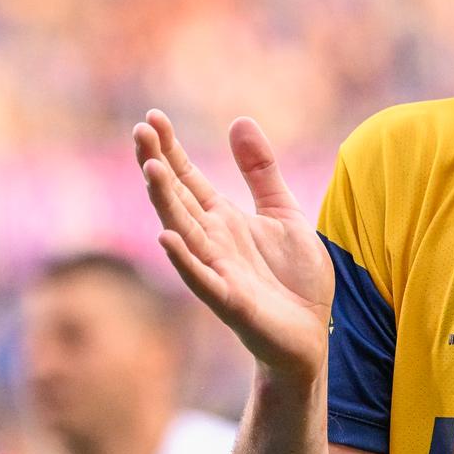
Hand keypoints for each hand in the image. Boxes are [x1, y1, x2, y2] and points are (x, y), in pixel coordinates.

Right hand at [134, 110, 332, 380]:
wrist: (312, 334)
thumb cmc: (293, 278)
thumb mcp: (283, 212)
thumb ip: (261, 172)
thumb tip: (239, 121)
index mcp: (223, 220)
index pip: (189, 179)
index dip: (171, 149)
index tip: (152, 118)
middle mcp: (213, 243)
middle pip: (178, 199)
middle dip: (159, 166)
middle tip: (141, 132)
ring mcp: (218, 272)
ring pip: (184, 234)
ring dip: (166, 204)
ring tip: (152, 170)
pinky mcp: (231, 303)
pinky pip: (203, 280)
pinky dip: (185, 261)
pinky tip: (168, 239)